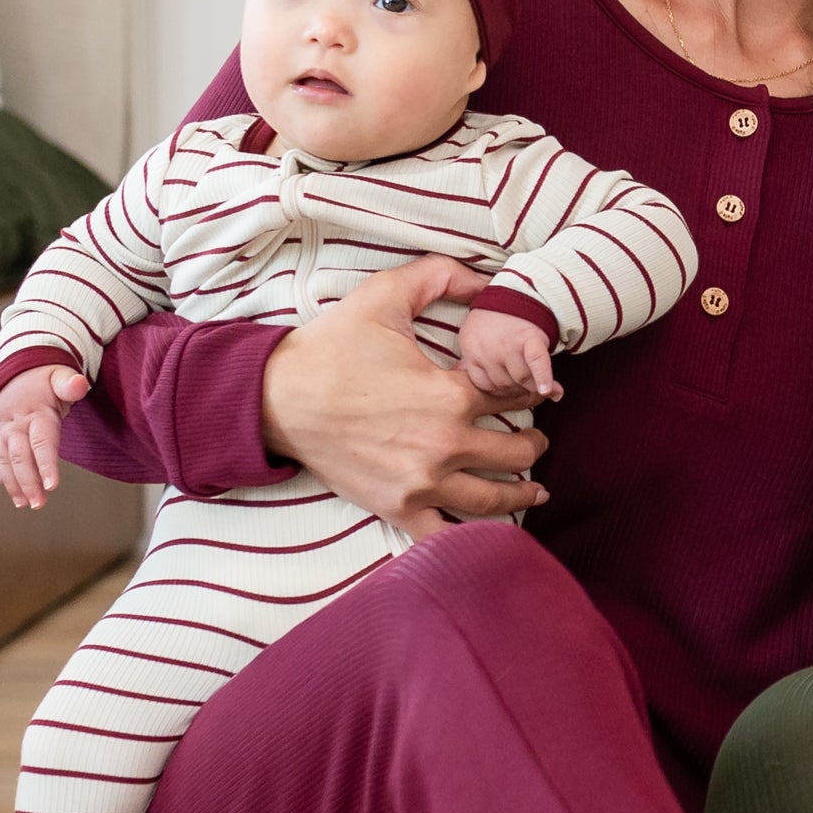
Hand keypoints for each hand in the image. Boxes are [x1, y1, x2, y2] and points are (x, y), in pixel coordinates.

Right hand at [0, 364, 87, 508]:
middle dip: (28, 482)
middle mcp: (15, 423)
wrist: (19, 371)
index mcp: (35, 412)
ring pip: (5, 459)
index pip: (41, 442)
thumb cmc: (47, 378)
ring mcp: (4, 429)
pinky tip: (5, 486)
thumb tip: (80, 384)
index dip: (45, 464)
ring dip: (13, 483)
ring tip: (24, 503)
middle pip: (20, 456)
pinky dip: (0, 470)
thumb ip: (70, 383)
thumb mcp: (61, 376)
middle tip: (38, 504)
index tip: (52, 486)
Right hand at [260, 257, 546, 536]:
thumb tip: (484, 276)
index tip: (535, 396)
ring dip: (521, 493)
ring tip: (532, 489)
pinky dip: (471, 537)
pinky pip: (446, 536)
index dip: (529, 395)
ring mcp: (423, 483)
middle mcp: (446, 445)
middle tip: (535, 441)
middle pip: (516, 453)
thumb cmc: (331, 348)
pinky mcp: (397, 508)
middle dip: (533, 445)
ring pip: (495, 499)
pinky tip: (487, 532)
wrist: (276, 398)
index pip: (513, 399)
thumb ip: (439, 275)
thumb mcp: (385, 295)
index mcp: (451, 396)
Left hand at [458, 303, 561, 405]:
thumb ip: (470, 358)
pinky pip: (537, 365)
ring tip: (542, 387)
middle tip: (528, 385)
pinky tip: (549, 391)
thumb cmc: (496, 318)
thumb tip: (461, 375)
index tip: (509, 387)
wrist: (519, 292)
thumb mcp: (473, 335)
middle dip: (517, 389)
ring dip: (533, 386)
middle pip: (503, 384)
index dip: (499, 389)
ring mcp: (508, 344)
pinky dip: (544, 379)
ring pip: (521, 379)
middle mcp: (487, 349)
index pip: (483, 384)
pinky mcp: (530, 339)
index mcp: (471, 348)